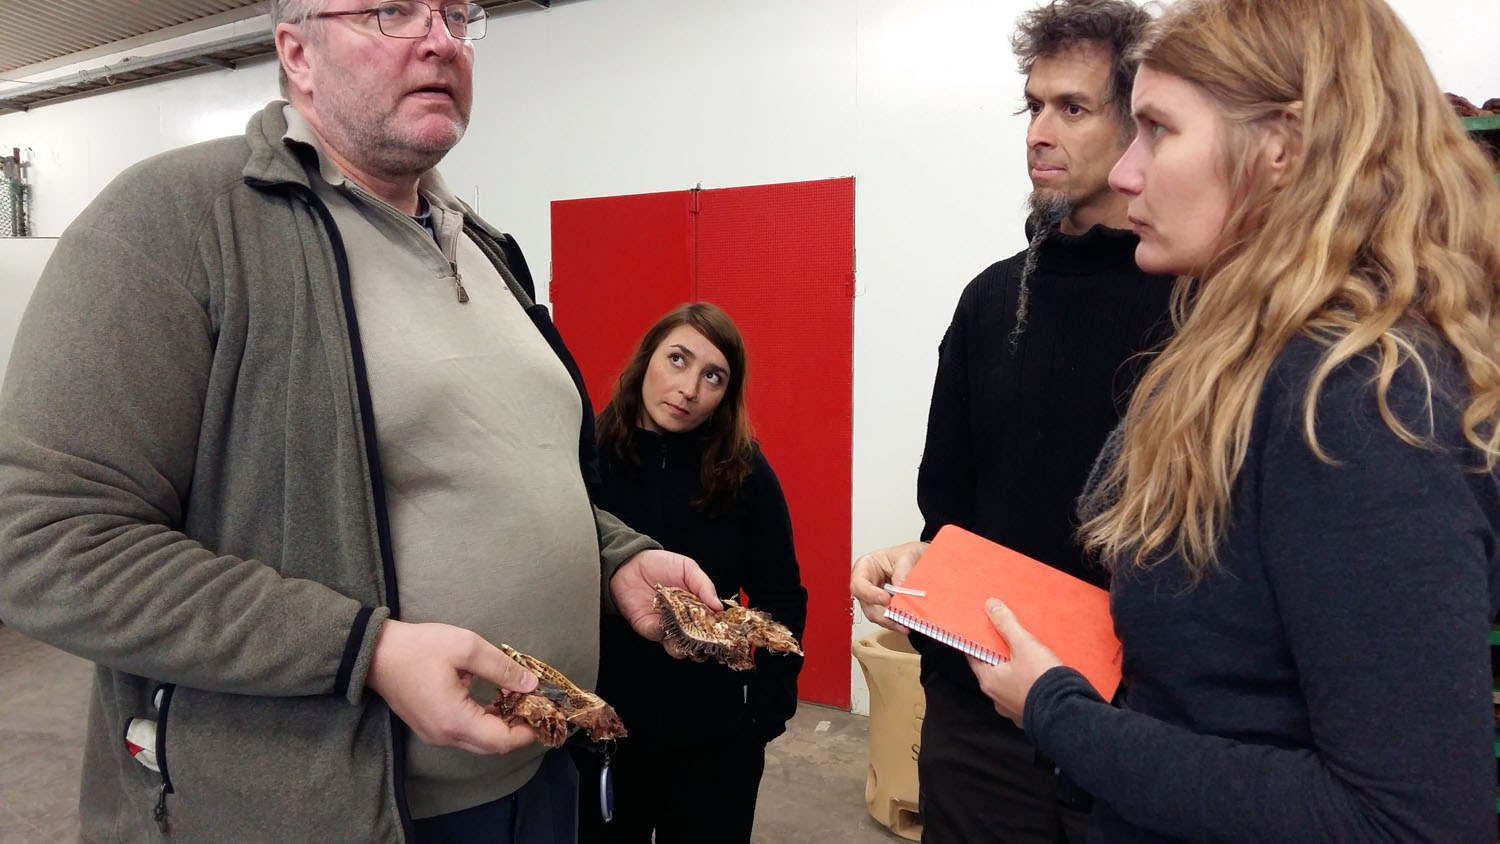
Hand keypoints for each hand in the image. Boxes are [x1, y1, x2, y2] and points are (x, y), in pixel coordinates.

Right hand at [366, 619, 539, 753]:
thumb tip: (531, 684)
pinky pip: (465, 734)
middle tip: (534, 704)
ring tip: (517, 697)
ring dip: (502, 725)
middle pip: (492, 746)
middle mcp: (445, 736)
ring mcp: (435, 735)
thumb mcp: (465, 648)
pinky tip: (494, 698)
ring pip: (479, 742)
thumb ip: (501, 668)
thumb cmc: (419, 648)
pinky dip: (484, 721)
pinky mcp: (430, 728)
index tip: (544, 711)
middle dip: (518, 729)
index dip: (528, 731)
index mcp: (454, 720)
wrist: (374, 653)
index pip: (502, 741)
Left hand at [610, 549, 721, 640]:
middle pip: (697, 644)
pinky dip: (663, 631)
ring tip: (685, 632)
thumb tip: (719, 607)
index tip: (723, 632)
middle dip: (703, 646)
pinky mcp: (648, 628)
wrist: (631, 563)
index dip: (718, 632)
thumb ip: (704, 586)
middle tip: (706, 639)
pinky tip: (664, 619)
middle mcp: (683, 622)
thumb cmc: (661, 564)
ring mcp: (666, 627)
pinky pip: (658, 635)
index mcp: (697, 608)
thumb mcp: (688, 568)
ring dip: (683, 644)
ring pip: (678, 647)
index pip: (712, 626)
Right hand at [849, 540, 927, 631]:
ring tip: (904, 623)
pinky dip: (896, 623)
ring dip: (890, 621)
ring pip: (876, 615)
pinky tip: (905, 624)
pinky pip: (888, 619)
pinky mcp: (887, 608)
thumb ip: (903, 571)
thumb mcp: (908, 555)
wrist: (922, 560)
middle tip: (898, 616)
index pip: (859, 584)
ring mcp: (876, 598)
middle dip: (882, 613)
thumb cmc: (908, 554)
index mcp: (866, 566)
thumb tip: (900, 589)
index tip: (886, 599)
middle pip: (866, 604)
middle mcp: (868, 584)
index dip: (870, 594)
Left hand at [967, 599, 1063, 726]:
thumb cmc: (1042, 680)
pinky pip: (1023, 695)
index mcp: (989, 681)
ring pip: (1008, 684)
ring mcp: (1012, 709)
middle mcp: (996, 698)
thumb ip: (1006, 624)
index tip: (983, 630)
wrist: (1067, 711)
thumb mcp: (1024, 645)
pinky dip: (1027, 685)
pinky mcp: (1028, 715)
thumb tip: (991, 607)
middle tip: (1008, 639)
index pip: (974, 656)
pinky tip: (1037, 676)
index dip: (979, 641)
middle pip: (992, 669)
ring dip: (1014, 671)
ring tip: (1027, 657)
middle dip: (999, 655)